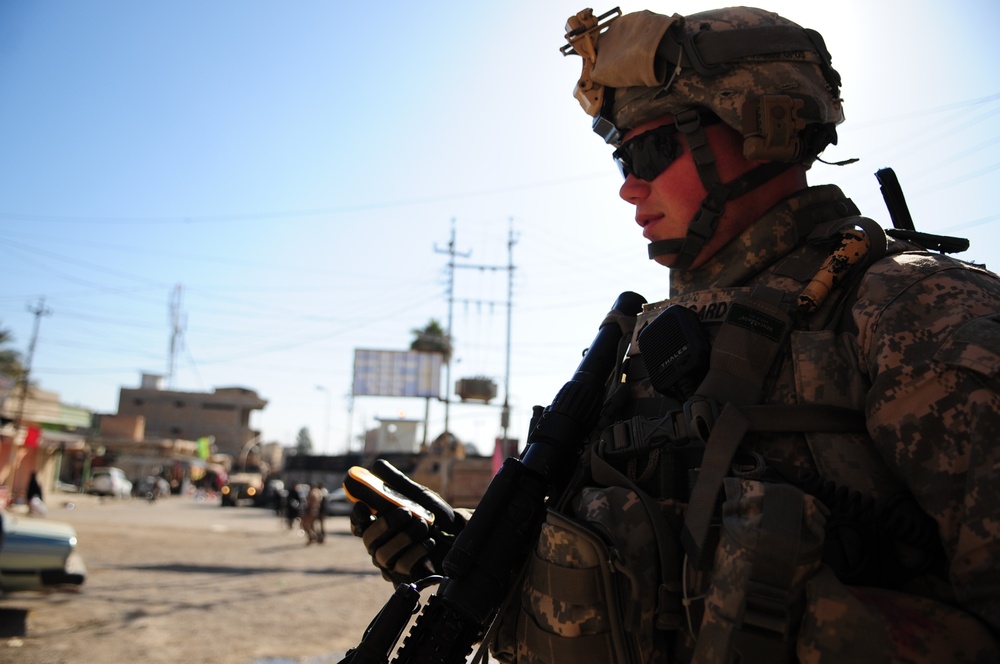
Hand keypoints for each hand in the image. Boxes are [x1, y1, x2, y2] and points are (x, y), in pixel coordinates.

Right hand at [347, 460, 469, 583]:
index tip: (362, 506)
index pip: (358, 523)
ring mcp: (392, 563)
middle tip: (406, 512)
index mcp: (380, 524)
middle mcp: (381, 544)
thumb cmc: (435, 515)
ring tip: (424, 524)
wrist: (460, 536)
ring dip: (405, 537)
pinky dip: (416, 551)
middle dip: (385, 524)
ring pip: (383, 554)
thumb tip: (376, 465)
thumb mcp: (418, 495)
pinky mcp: (406, 576)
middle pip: (368, 539)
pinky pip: (402, 567)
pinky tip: (429, 541)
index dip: (357, 516)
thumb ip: (397, 482)